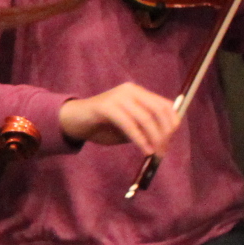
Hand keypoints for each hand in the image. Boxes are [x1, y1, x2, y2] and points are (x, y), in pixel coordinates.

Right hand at [57, 82, 178, 153]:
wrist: (71, 121)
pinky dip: (139, 139)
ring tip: (154, 154)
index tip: (170, 141)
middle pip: (157, 110)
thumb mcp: (127, 126)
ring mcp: (117, 97)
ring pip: (145, 118)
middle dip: (164, 133)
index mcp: (137, 92)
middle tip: (163, 151)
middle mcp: (130, 91)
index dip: (172, 123)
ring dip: (154, 138)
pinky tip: (144, 150)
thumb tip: (163, 140)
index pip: (164, 104)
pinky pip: (129, 124)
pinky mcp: (106, 107)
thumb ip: (143, 128)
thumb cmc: (101, 126)